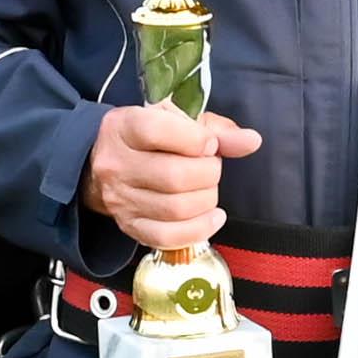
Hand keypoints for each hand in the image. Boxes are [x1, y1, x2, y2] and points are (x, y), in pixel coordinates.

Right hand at [79, 99, 257, 244]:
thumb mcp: (178, 120)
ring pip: (175, 209)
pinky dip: (199, 229)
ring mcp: (121, 199)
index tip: (209, 144)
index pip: (156, 131)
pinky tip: (212, 217)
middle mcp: (116, 164)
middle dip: (208, 173)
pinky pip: (168, 237)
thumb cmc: (150, 138)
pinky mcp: (130, 226)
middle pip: (173, 176)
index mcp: (124, 127)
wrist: (107, 164)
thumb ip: (216, 129)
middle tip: (211, 167)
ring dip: (207, 200)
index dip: (194, 139)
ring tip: (208, 188)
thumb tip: (251, 141)